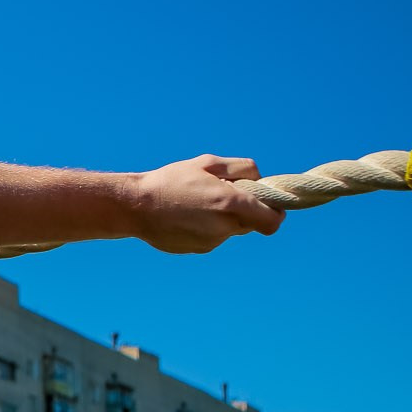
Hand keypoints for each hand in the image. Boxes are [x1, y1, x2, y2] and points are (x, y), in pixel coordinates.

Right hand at [127, 155, 281, 252]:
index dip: (275, 213)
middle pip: (251, 224)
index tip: (268, 204)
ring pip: (230, 230)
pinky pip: (212, 237)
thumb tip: (260, 180)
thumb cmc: (172, 180)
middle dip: (245, 211)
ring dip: (222, 218)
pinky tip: (185, 216)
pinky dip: (205, 227)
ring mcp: (210, 241)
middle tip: (222, 195)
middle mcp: (224, 227)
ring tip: (196, 204)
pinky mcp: (197, 249)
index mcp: (230, 203)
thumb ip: (242, 168)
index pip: (272, 221)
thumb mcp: (208, 163)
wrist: (135, 207)